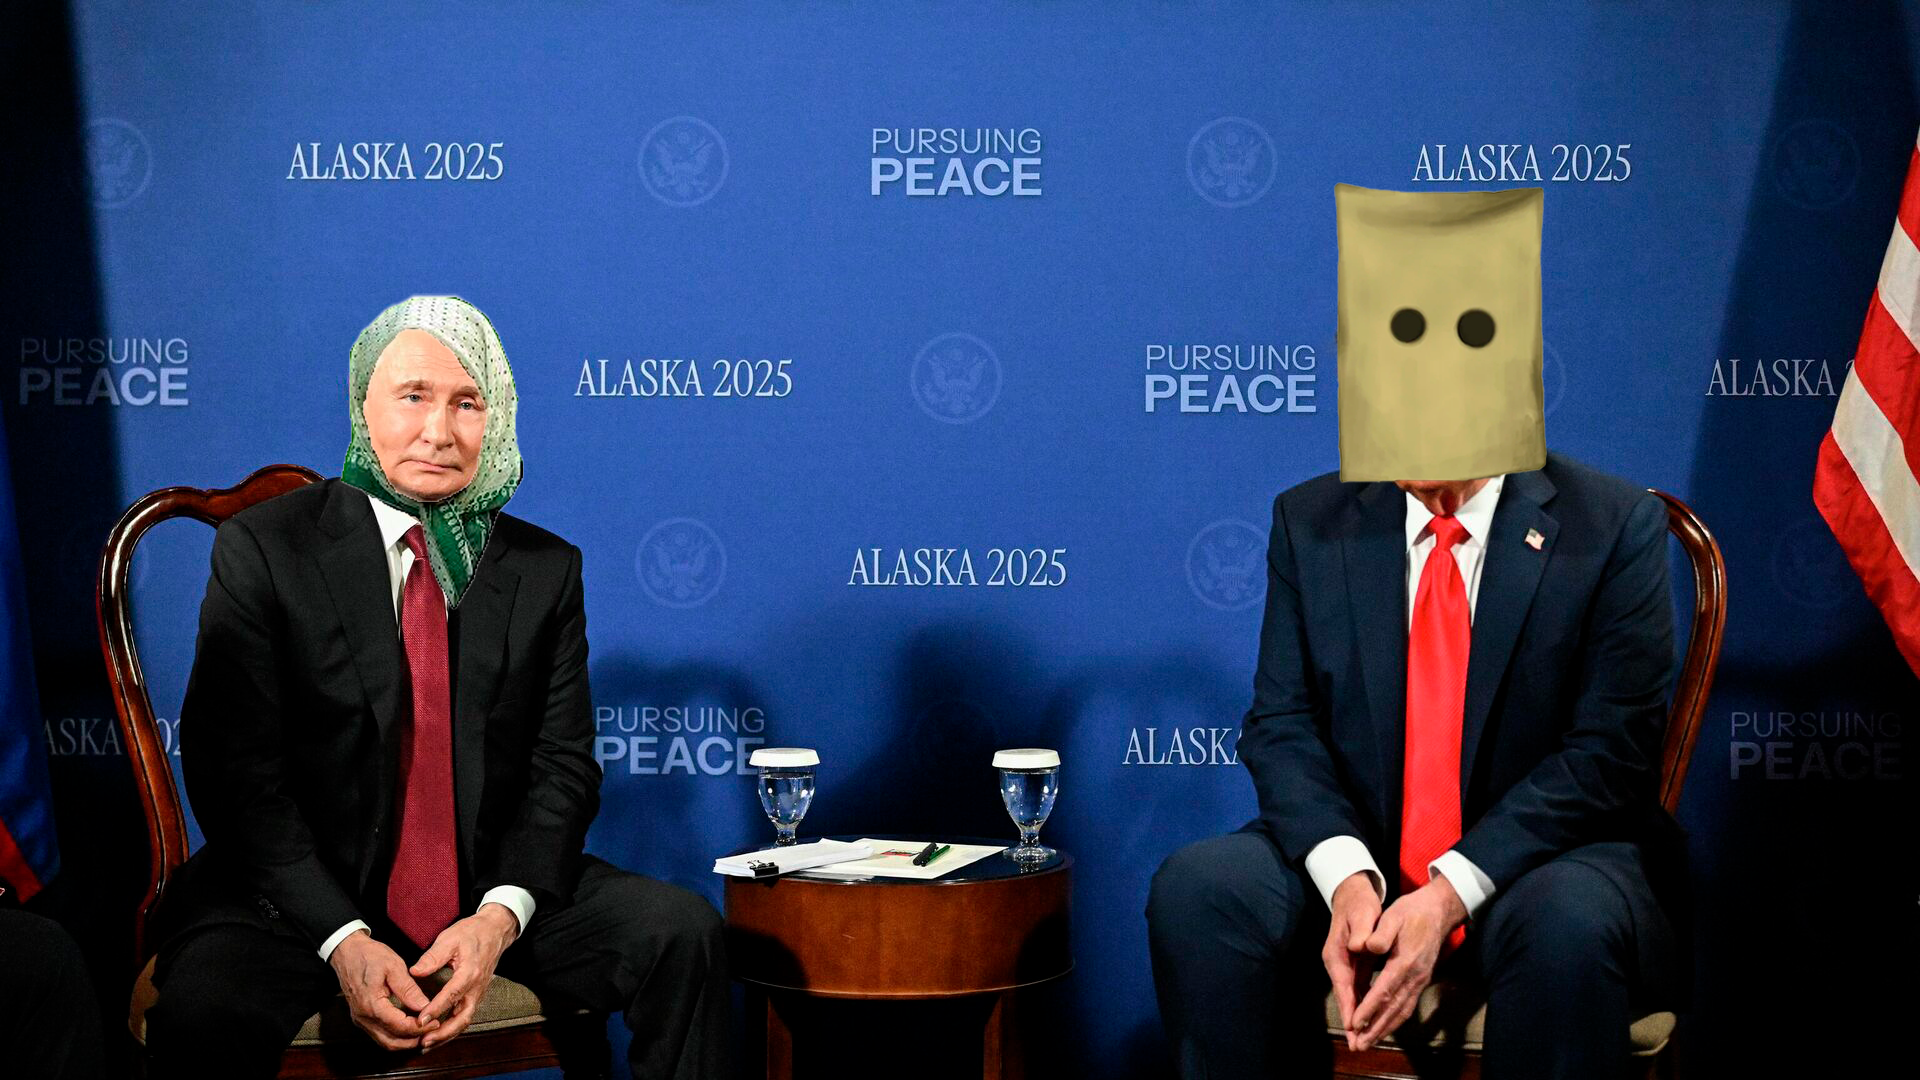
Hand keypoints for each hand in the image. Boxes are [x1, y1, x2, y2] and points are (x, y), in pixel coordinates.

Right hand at [327, 930, 439, 1050]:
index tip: (436, 1022)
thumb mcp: (393, 966)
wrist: (346, 951)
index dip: (420, 1028)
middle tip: (433, 1030)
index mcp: (371, 1004)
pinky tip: (409, 1029)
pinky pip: (379, 1034)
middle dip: (414, 1040)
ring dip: (405, 1042)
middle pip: (391, 1042)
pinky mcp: (361, 1017)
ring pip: (385, 1042)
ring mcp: (360, 1019)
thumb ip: (408, 989)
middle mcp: (363, 1017)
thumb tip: (424, 1006)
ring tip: (424, 1032)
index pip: (400, 1026)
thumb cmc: (369, 955)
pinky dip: (396, 1036)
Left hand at [412, 903, 518, 1050]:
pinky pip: (465, 1016)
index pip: (452, 995)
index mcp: (469, 972)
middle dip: (443, 1033)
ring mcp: (478, 993)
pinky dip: (452, 1029)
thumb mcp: (450, 938)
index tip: (420, 1021)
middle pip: (462, 1017)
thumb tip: (415, 972)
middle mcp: (476, 987)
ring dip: (447, 1035)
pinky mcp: (476, 995)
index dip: (435, 1010)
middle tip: (424, 1042)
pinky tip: (438, 1034)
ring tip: (427, 1043)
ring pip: (464, 1020)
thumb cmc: (472, 933)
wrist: (495, 931)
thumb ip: (432, 957)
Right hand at [1322, 871, 1382, 1049]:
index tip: (1355, 1027)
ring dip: (1357, 1017)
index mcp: (1337, 953)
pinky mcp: (1352, 964)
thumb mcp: (1361, 914)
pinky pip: (1358, 989)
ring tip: (1364, 1040)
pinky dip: (1363, 1004)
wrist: (1351, 893)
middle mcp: (1337, 962)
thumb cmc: (1358, 904)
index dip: (1350, 1007)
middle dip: (1352, 1021)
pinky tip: (1370, 1018)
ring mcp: (1343, 964)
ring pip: (1351, 996)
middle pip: (1345, 996)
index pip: (1343, 985)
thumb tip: (1362, 946)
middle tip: (1358, 1045)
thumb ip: (1362, 931)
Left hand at [1348, 873, 1467, 1050]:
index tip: (1355, 1023)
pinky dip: (1395, 1020)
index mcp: (1404, 962)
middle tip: (1359, 1045)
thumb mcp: (1393, 916)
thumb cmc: (1412, 912)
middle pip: (1393, 1009)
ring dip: (1385, 1029)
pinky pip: (1408, 1006)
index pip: (1383, 991)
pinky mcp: (1421, 980)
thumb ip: (1380, 934)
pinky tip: (1385, 1027)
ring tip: (1368, 1043)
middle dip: (1375, 1028)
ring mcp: (1420, 980)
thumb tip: (1367, 947)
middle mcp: (1414, 976)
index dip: (1369, 1009)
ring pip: (1402, 1011)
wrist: (1439, 911)